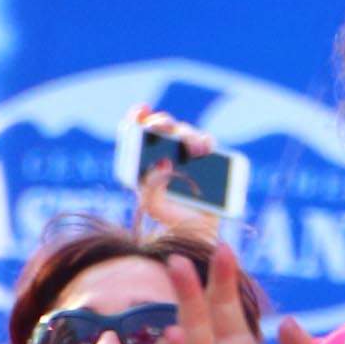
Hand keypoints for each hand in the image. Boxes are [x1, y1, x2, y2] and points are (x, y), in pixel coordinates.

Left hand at [131, 109, 222, 235]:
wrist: (195, 232)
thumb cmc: (169, 218)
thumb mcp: (152, 204)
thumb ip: (150, 185)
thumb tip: (162, 161)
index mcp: (144, 158)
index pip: (137, 130)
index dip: (138, 116)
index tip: (142, 111)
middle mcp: (165, 151)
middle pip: (161, 125)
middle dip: (162, 122)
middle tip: (163, 128)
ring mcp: (186, 154)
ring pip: (184, 131)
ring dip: (186, 135)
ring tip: (192, 149)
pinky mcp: (208, 160)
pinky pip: (207, 141)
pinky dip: (205, 141)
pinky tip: (204, 149)